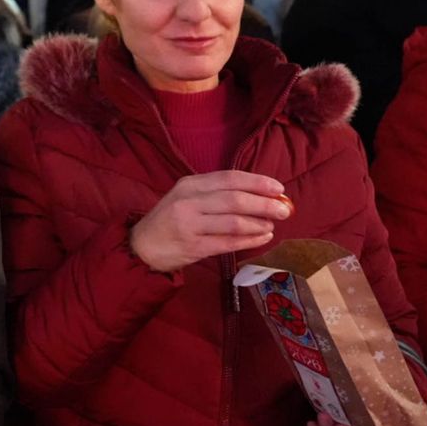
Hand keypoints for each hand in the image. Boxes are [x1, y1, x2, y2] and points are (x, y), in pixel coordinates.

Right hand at [128, 171, 290, 273]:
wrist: (142, 246)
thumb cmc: (170, 219)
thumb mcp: (187, 197)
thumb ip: (216, 194)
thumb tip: (261, 195)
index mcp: (190, 184)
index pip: (229, 178)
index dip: (257, 182)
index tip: (279, 188)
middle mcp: (188, 201)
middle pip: (234, 199)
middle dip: (264, 204)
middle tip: (285, 209)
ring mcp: (189, 225)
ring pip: (233, 222)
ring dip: (259, 223)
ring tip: (272, 225)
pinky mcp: (193, 247)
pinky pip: (228, 242)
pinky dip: (250, 240)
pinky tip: (263, 238)